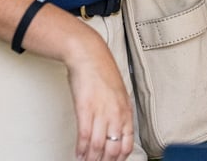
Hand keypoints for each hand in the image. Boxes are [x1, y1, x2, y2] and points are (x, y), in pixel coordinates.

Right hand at [66, 30, 134, 160]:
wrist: (89, 56)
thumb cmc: (102, 72)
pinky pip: (85, 136)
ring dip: (91, 159)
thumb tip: (117, 129)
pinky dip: (81, 149)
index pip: (127, 143)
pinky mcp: (85, 109)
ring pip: (98, 146)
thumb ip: (119, 113)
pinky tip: (79, 154)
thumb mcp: (118, 94)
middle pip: (113, 149)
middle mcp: (116, 114)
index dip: (120, 158)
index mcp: (126, 111)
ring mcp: (101, 112)